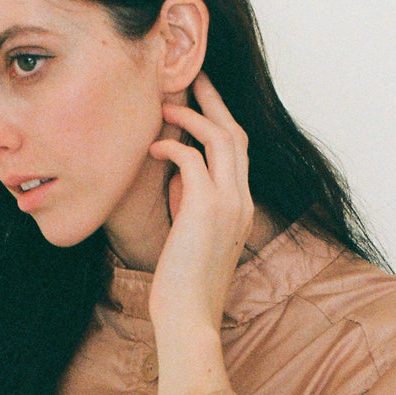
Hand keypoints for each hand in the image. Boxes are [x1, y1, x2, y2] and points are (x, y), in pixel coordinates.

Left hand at [146, 71, 254, 336]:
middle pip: (236, 134)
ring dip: (192, 115)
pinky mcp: (207, 208)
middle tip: (192, 78)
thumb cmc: (183, 286)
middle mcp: (243, 201)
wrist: (189, 317)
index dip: (221, 121)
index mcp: (243, 209)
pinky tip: (152, 146)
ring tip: (165, 105)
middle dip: (214, 102)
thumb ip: (191, 204)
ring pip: (221, 138)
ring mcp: (230, 203)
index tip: (201, 100)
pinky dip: (172, 145)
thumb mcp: (191, 237)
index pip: (239, 153)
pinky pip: (191, 158)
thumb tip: (177, 174)